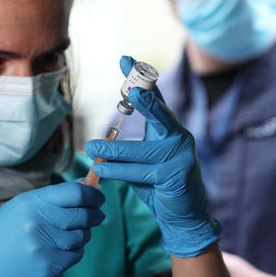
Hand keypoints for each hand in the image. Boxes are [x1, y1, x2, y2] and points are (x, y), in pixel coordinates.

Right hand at [0, 182, 104, 276]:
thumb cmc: (4, 235)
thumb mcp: (22, 208)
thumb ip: (54, 196)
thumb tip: (88, 185)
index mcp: (31, 203)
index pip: (75, 194)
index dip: (93, 195)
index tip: (99, 197)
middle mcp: (38, 222)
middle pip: (83, 215)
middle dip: (95, 215)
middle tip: (97, 216)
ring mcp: (44, 246)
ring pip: (82, 236)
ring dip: (83, 235)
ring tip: (71, 235)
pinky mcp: (49, 266)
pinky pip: (75, 255)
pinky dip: (74, 252)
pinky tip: (60, 251)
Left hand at [85, 55, 219, 257]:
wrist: (183, 217)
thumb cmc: (160, 187)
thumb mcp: (142, 164)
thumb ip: (128, 151)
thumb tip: (97, 143)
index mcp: (170, 130)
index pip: (154, 100)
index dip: (141, 79)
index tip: (126, 59)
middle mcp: (179, 137)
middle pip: (159, 113)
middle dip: (144, 98)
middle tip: (130, 86)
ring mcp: (180, 156)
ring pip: (140, 151)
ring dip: (112, 150)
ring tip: (92, 148)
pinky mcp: (176, 175)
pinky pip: (140, 171)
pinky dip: (118, 171)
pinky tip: (102, 169)